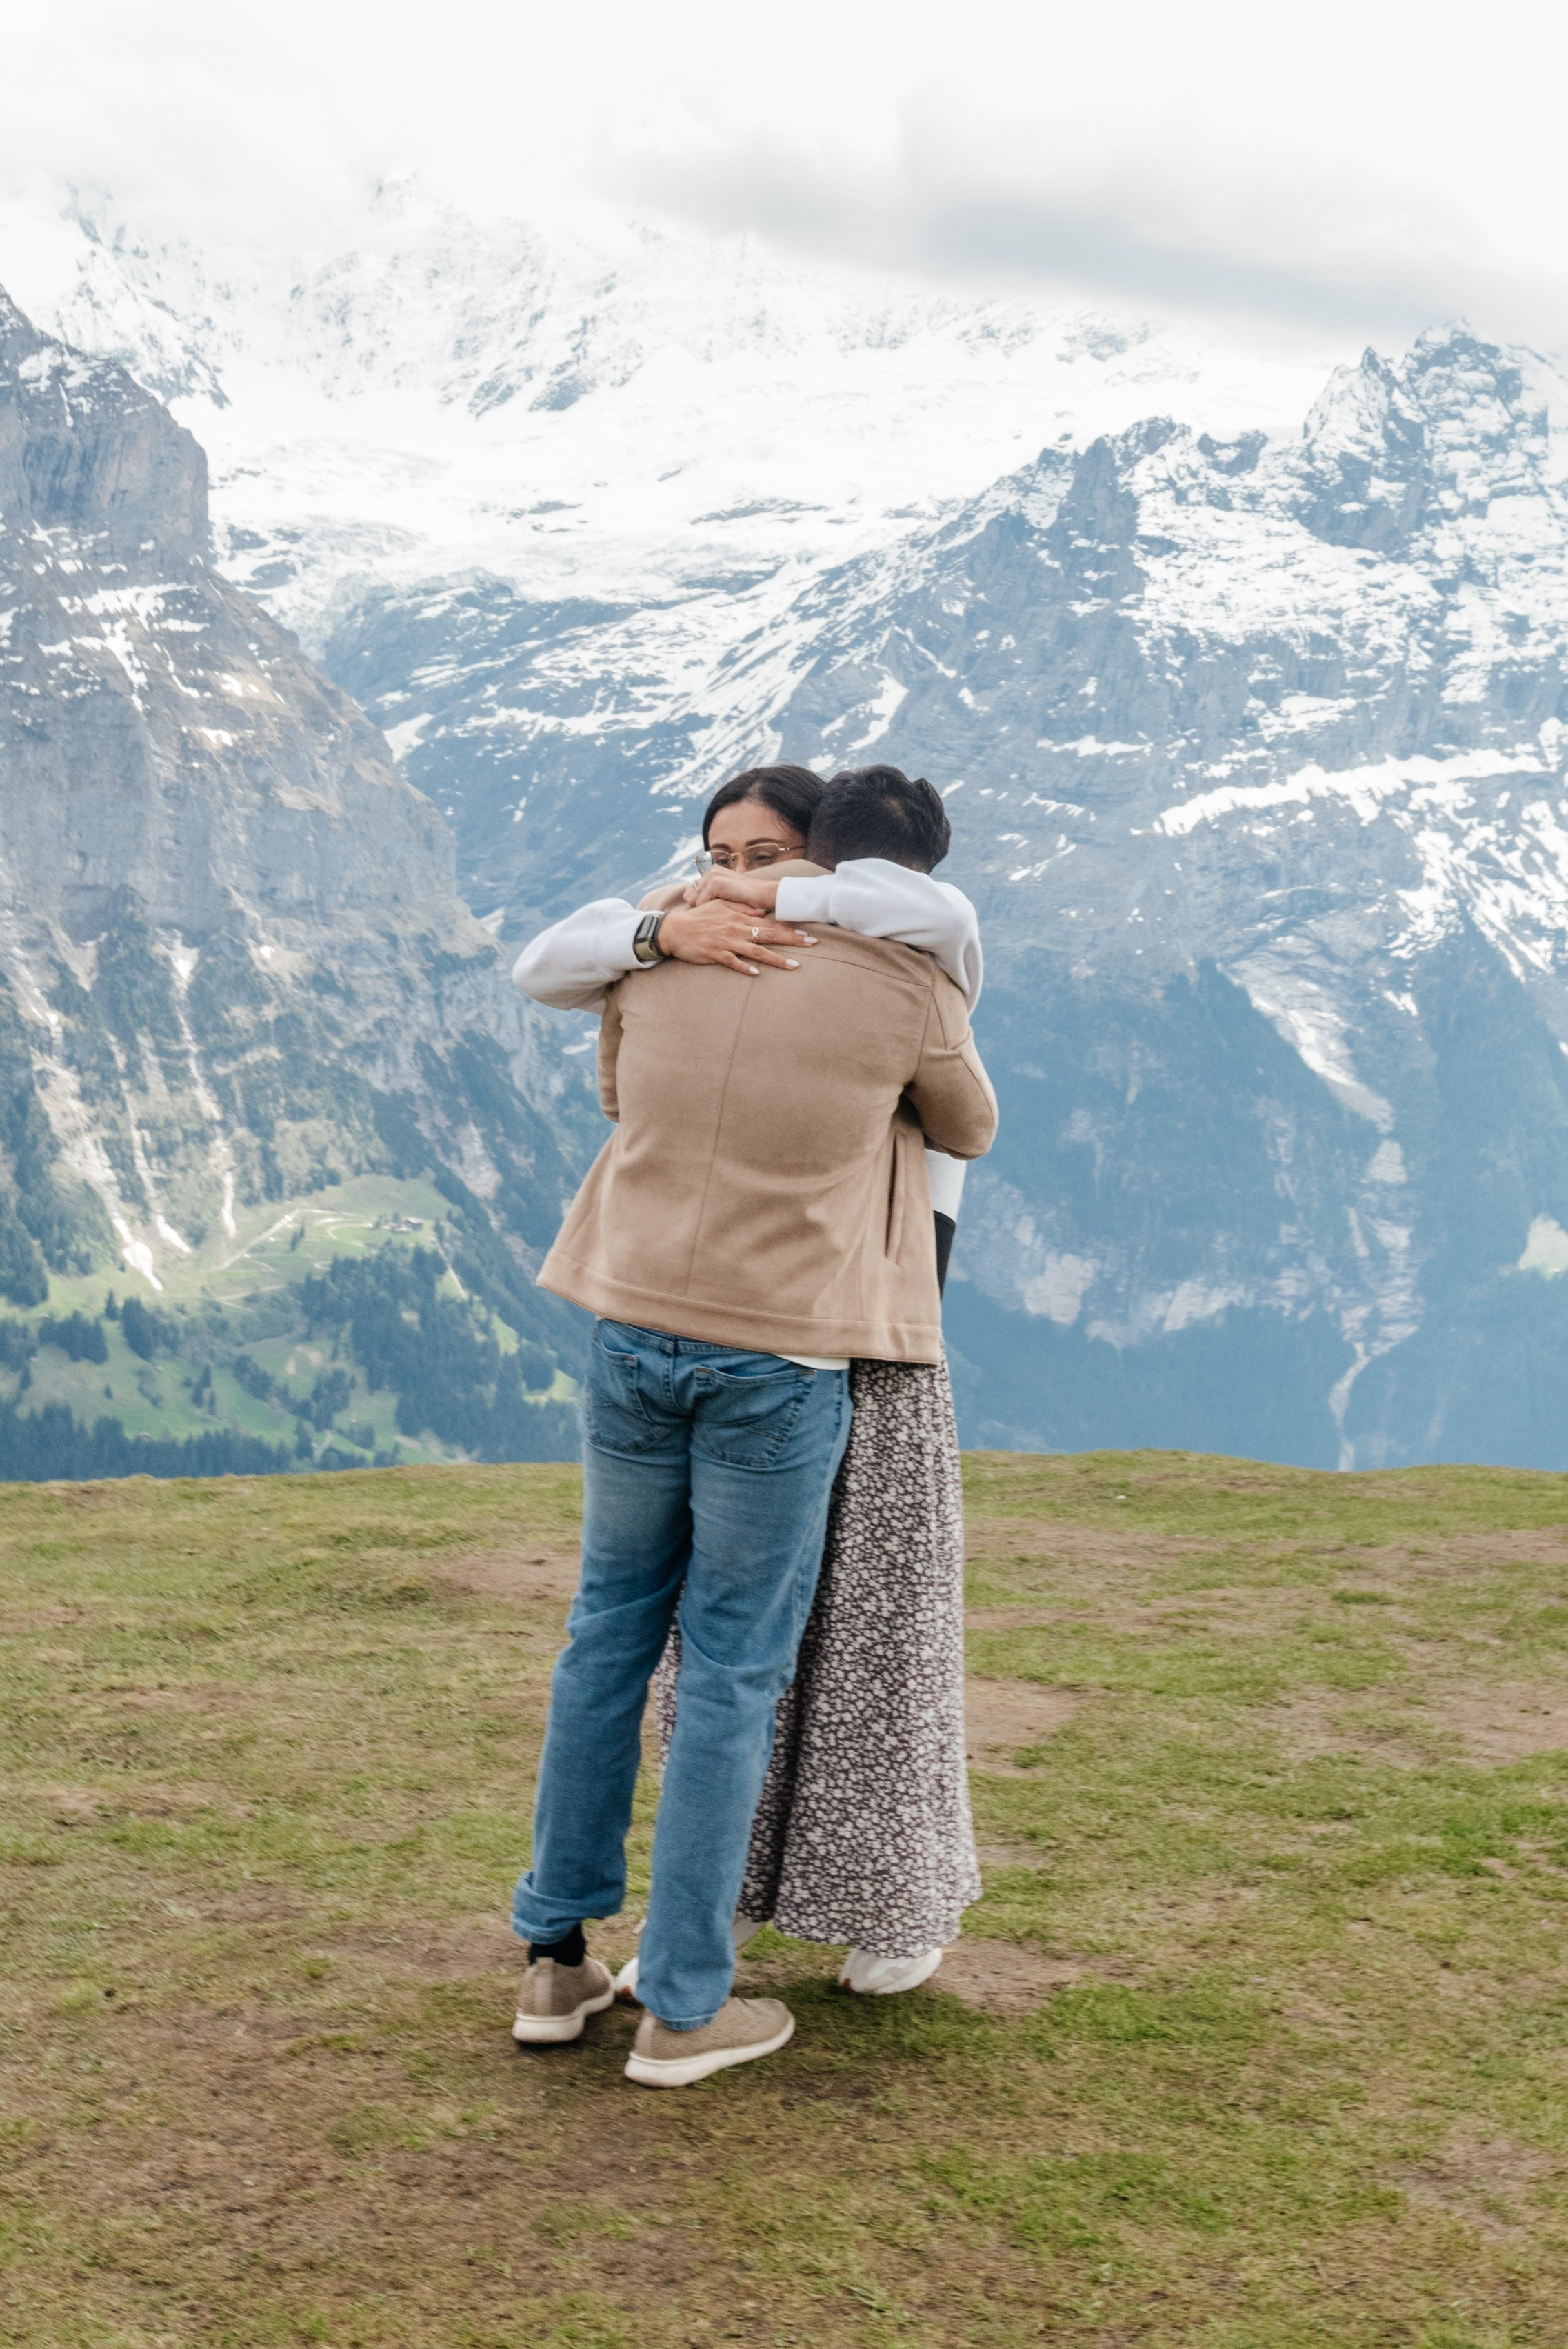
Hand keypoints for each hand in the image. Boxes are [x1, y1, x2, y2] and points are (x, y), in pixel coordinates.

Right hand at [657, 900, 816, 976]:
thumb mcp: (721, 907)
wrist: (675, 929)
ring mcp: (727, 942)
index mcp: (740, 918)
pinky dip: (745, 968)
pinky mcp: (716, 954)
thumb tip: (762, 913)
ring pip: (756, 951)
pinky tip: (757, 973)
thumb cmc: (699, 918)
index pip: (769, 923)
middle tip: (812, 944)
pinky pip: (733, 963)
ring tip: (794, 966)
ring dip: (776, 959)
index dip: (789, 929)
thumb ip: (742, 909)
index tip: (807, 934)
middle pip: (769, 935)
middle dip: (792, 941)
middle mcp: (737, 929)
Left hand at [688, 868, 783, 911]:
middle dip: (698, 906)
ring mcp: (713, 875)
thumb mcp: (727, 896)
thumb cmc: (749, 900)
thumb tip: (689, 899)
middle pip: (690, 895)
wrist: (766, 895)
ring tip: (718, 912)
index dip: (698, 904)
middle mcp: (711, 871)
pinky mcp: (715, 883)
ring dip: (705, 909)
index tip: (708, 912)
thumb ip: (711, 896)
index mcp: (713, 872)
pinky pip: (701, 903)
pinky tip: (721, 912)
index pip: (692, 891)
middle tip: (711, 914)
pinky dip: (710, 911)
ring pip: (694, 900)